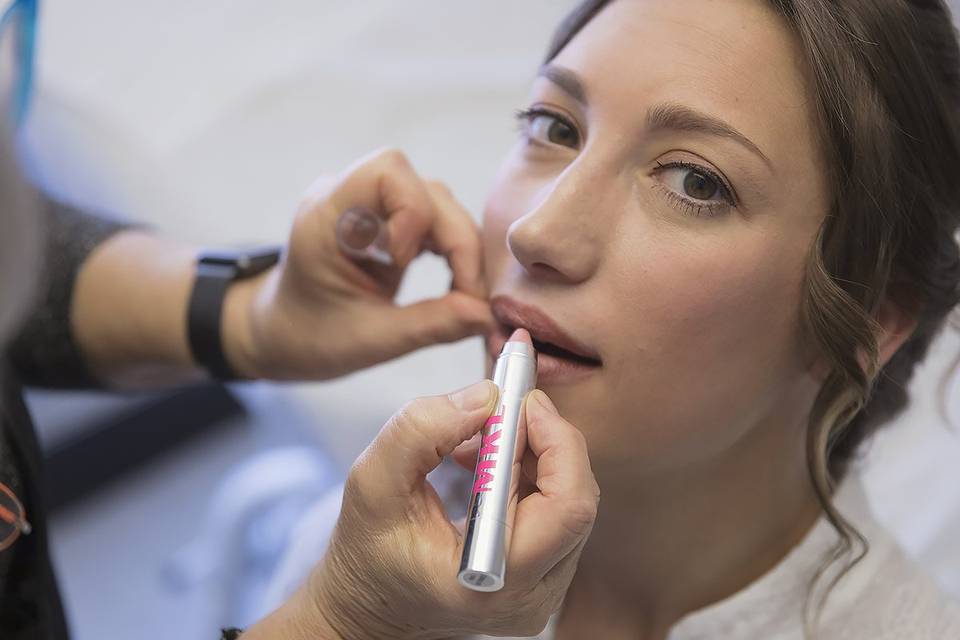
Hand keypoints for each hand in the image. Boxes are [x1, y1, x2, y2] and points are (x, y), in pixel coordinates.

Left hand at [223, 148, 495, 379]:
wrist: (284, 335)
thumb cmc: (310, 337)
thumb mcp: (370, 341)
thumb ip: (432, 325)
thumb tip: (491, 317)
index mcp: (326, 216)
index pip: (387, 171)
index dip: (414, 211)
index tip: (410, 264)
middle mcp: (350, 198)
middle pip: (425, 189)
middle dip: (456, 240)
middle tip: (469, 298)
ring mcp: (371, 206)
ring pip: (438, 203)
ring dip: (460, 248)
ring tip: (466, 297)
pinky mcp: (389, 221)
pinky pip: (435, 220)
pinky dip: (454, 251)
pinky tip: (457, 285)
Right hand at [246, 381, 599, 639]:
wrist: (367, 606)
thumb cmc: (367, 551)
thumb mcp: (373, 482)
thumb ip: (421, 431)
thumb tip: (486, 396)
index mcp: (492, 582)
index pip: (565, 507)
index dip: (554, 442)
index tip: (520, 399)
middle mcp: (531, 597)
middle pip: (577, 499)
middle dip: (546, 439)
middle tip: (504, 406)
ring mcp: (544, 592)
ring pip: (571, 499)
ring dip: (535, 453)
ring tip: (478, 439)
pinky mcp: (544, 578)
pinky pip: (558, 510)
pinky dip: (530, 472)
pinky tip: (486, 461)